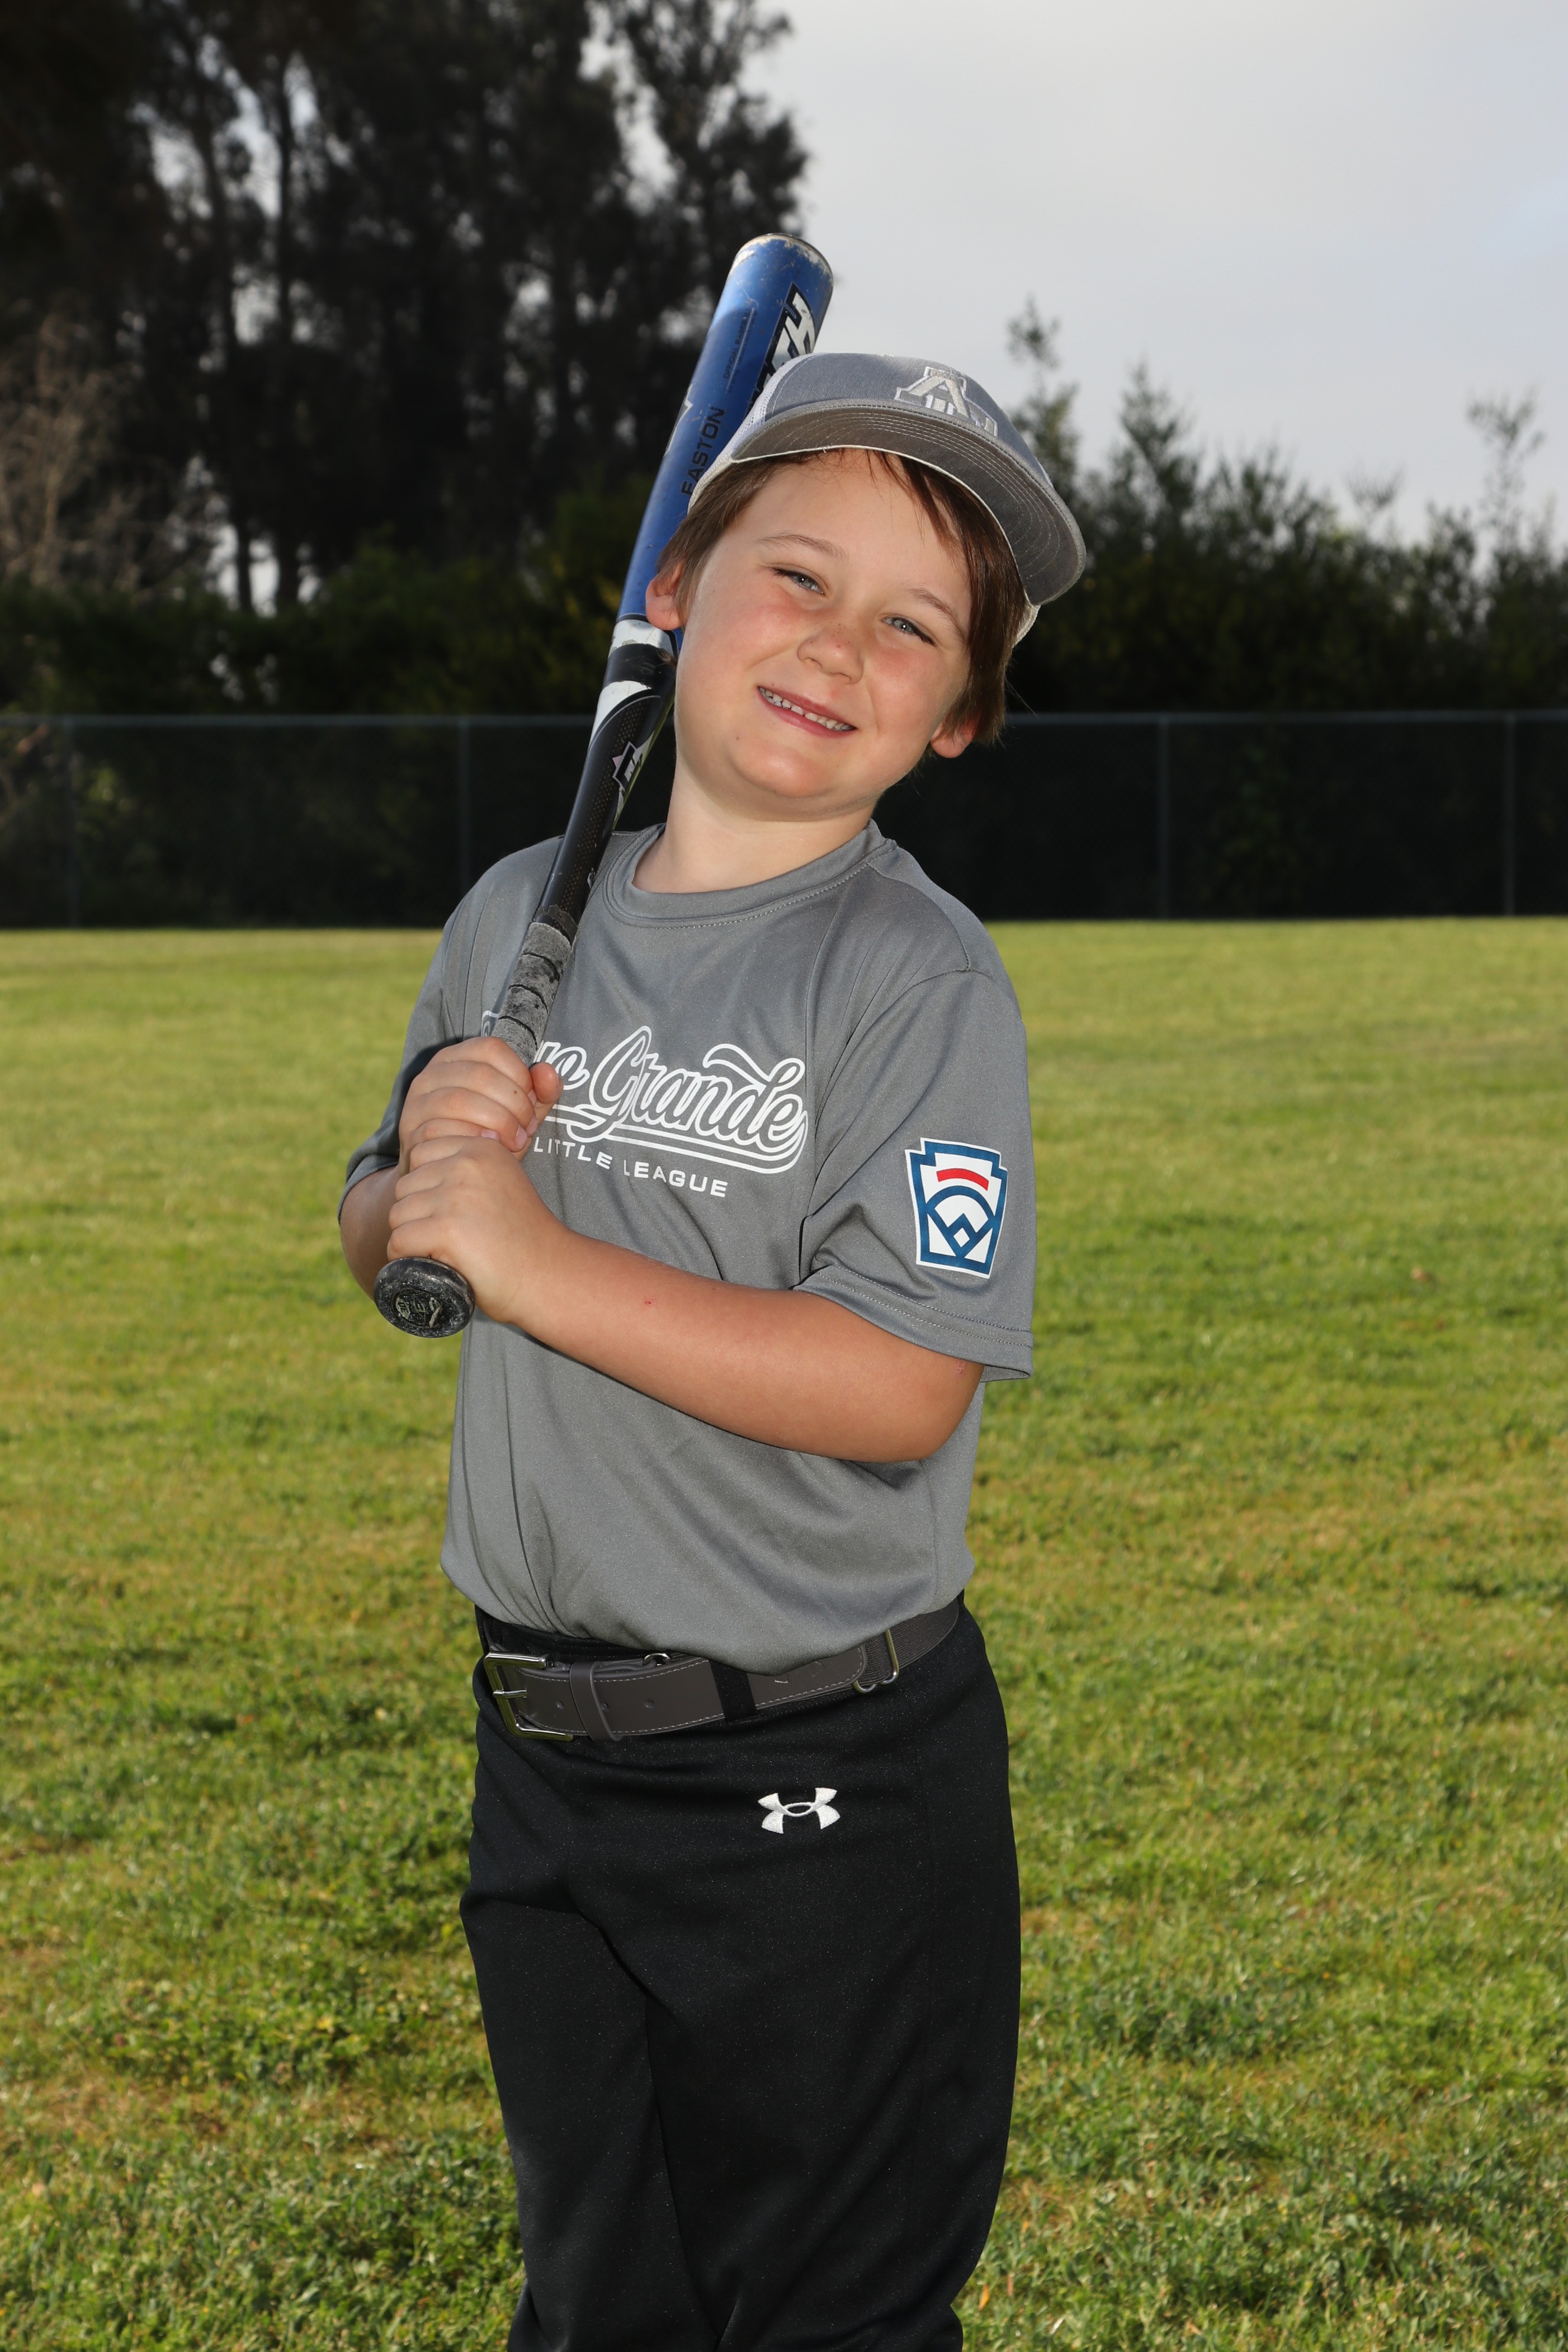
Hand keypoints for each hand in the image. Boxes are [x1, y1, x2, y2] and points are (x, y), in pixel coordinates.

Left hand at [387, 1134, 563, 1324]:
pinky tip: (432, 1264)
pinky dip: (406, 1259)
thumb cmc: (521, 1236)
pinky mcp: (446, 1229)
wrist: (548, 1275)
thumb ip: (468, 1166)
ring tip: (446, 1251)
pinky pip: (400, 1241)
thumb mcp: (501, 1182)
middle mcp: (467, 1164)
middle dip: (418, 1214)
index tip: (452, 1212)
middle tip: (451, 1238)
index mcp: (481, 1147)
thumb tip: (417, 1162)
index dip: (427, 1187)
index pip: (420, 1152)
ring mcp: (455, 1196)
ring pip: (398, 1214)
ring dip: (412, 1238)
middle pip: (406, 1186)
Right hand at [397, 1040, 562, 1172]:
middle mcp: (433, 1072)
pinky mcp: (410, 1129)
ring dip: (497, 1123)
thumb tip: (548, 1072)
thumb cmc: (487, 1136)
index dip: (519, 1074)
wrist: (445, 1171)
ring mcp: (418, 1100)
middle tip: (528, 1130)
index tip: (532, 1102)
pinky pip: (441, 1129)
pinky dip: (472, 1139)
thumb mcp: (516, 1113)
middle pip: (480, 1075)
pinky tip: (491, 1150)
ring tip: (515, 1142)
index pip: (491, 1048)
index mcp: (459, 1057)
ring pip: (459, 1100)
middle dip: (514, 1104)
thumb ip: (538, 1093)